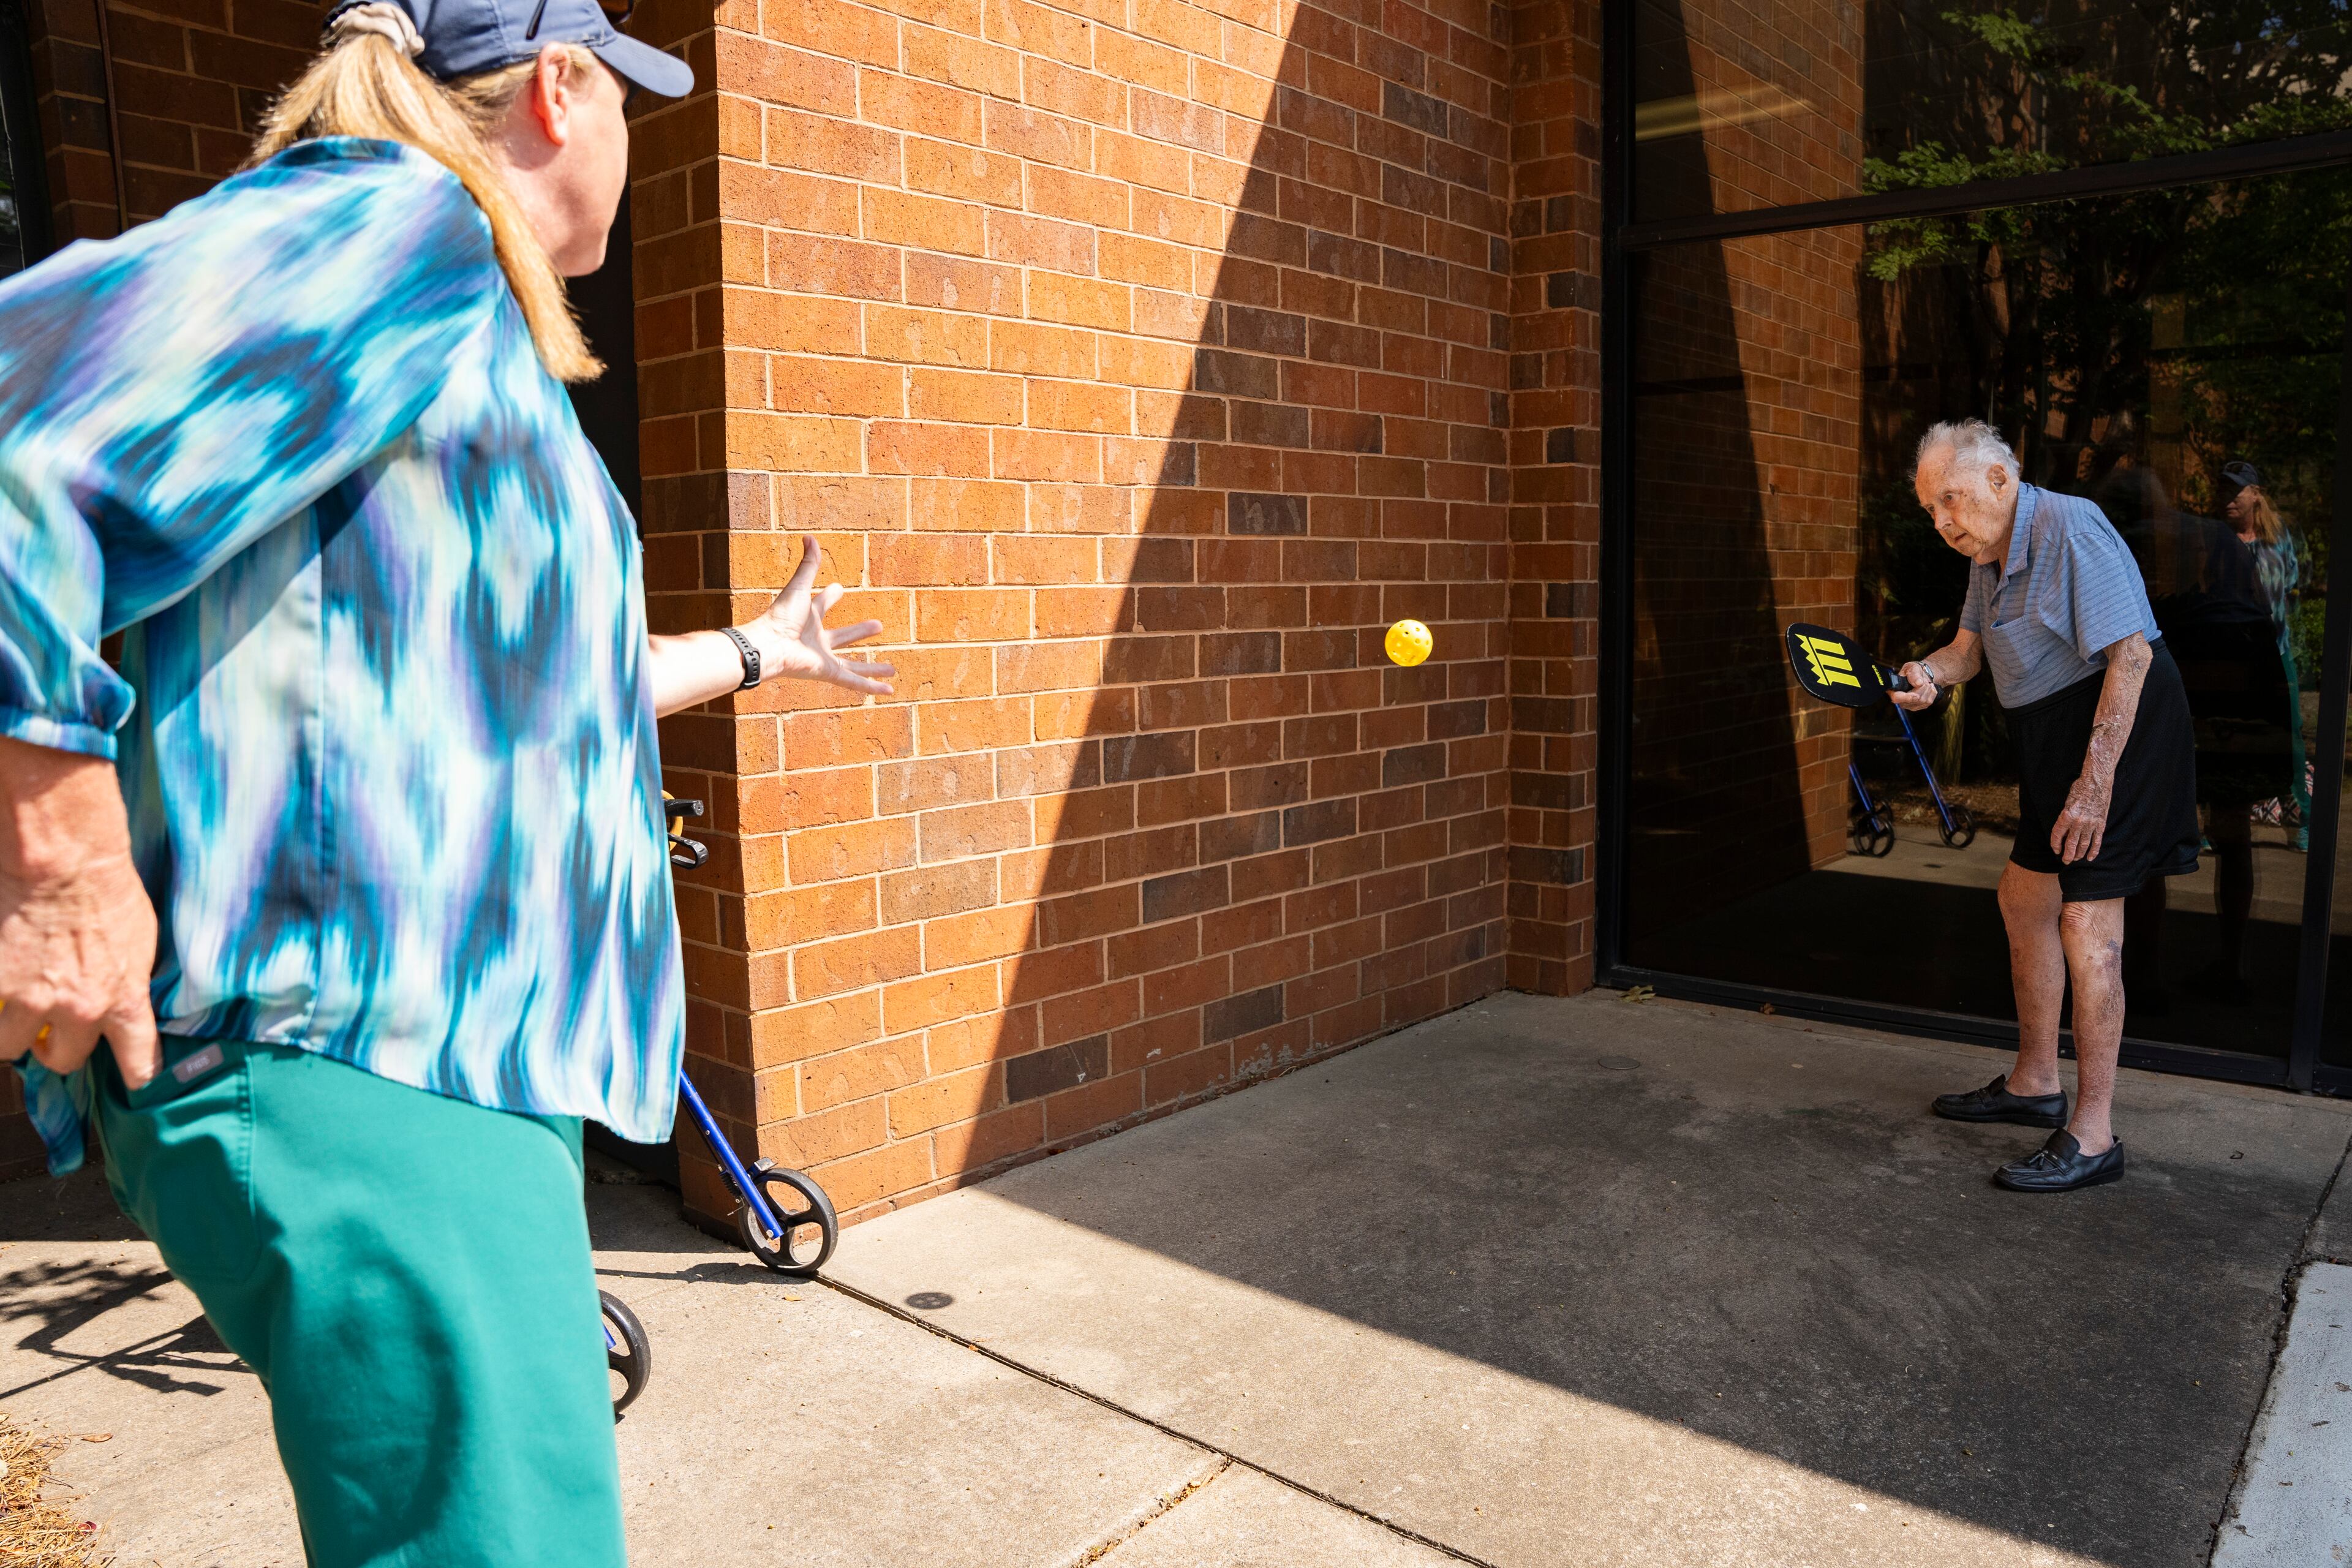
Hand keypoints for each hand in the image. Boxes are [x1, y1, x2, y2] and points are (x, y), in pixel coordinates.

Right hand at [0, 740, 160, 1087]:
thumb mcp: (142, 943)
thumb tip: (128, 1003)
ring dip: (13, 1029)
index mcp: (123, 1001)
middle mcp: (78, 1010)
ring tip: (19, 1003)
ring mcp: (30, 999)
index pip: (137, 1062)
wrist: (64, 861)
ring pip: (9, 1045)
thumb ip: (131, 983)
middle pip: (63, 1061)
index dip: (136, 1075)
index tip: (135, 1082)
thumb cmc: (109, 891)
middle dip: (57, 1047)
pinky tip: (1, 982)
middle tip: (53, 1026)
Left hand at [746, 535, 894, 697]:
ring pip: (854, 664)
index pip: (822, 605)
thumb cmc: (781, 617)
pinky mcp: (829, 673)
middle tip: (878, 625)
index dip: (830, 597)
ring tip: (892, 668)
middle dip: (860, 631)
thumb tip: (810, 537)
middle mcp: (817, 640)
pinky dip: (872, 688)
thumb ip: (808, 565)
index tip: (838, 589)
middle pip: (843, 636)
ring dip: (873, 667)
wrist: (770, 645)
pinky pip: (854, 682)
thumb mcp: (800, 588)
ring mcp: (824, 659)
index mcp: (809, 619)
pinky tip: (889, 691)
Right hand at [1889, 661, 1936, 710]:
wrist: (1921, 675)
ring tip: (1925, 682)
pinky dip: (1932, 693)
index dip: (1907, 697)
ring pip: (1923, 700)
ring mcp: (1910, 705)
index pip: (1897, 698)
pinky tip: (1928, 688)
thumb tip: (1918, 683)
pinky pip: (1929, 702)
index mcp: (1894, 689)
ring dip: (1928, 689)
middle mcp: (1901, 700)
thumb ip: (1914, 674)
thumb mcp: (1912, 667)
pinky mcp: (1920, 706)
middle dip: (1922, 687)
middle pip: (1915, 699)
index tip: (1915, 694)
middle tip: (1922, 680)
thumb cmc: (1913, 672)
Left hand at [2052, 773, 2110, 862]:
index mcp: (2066, 815)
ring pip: (2084, 844)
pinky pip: (2097, 840)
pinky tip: (2090, 857)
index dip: (2055, 844)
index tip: (2056, 850)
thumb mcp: (2067, 802)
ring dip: (2079, 854)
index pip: (2057, 835)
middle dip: (2067, 854)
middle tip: (2065, 861)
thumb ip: (2065, 817)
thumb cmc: (2080, 788)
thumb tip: (2064, 831)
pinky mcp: (2101, 823)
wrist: (2097, 781)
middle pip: (2071, 843)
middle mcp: (2078, 822)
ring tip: (2076, 859)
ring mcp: (2091, 824)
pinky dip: (2094, 850)